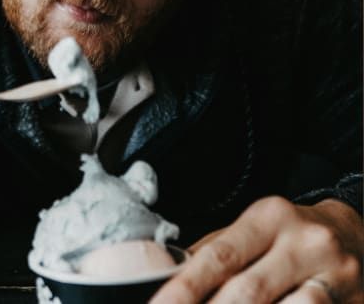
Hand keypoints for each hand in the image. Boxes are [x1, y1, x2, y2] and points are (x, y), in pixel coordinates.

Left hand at [151, 197, 362, 303]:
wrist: (357, 234)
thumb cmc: (290, 235)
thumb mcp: (252, 230)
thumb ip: (213, 251)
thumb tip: (167, 274)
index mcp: (270, 218)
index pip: (219, 257)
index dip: (185, 287)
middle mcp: (306, 243)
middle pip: (249, 291)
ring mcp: (336, 276)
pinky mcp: (355, 301)